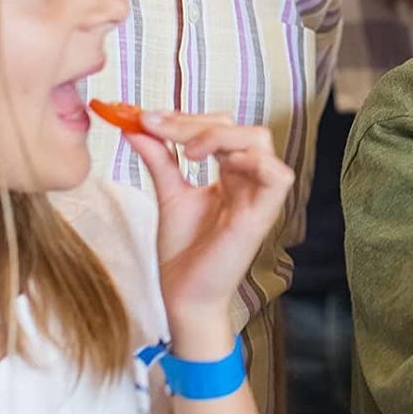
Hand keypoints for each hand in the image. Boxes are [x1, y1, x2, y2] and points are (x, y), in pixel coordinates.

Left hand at [125, 112, 293, 353]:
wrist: (182, 295)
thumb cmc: (184, 252)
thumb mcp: (169, 194)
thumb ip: (160, 159)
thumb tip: (136, 127)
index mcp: (232, 174)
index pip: (221, 128)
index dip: (186, 118)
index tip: (145, 118)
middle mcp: (250, 180)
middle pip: (240, 128)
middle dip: (197, 123)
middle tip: (158, 127)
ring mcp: (259, 196)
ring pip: (259, 142)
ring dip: (220, 136)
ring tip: (188, 150)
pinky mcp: (263, 214)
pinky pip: (276, 174)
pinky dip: (250, 160)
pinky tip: (216, 164)